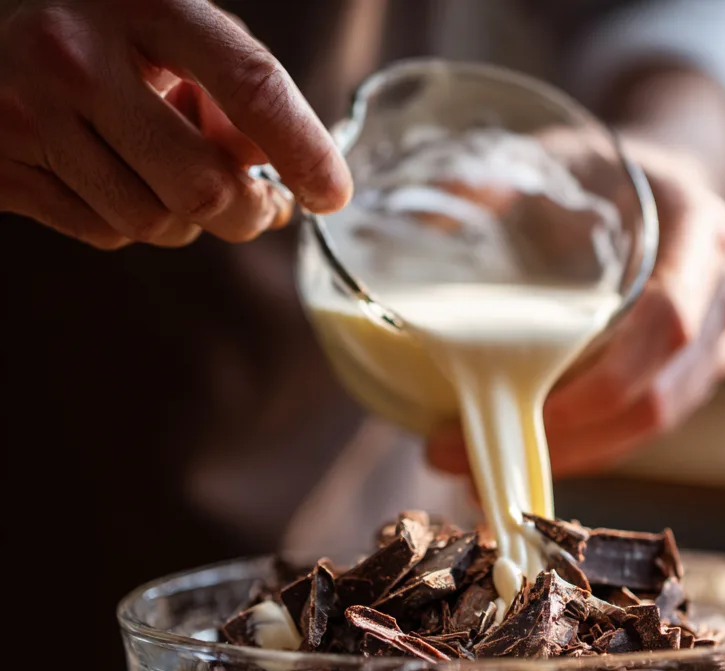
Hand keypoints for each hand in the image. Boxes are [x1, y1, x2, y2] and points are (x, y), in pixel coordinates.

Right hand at [0, 0, 350, 248]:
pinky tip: (111, 174)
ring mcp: (29, 114)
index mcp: (143, 2)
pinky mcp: (1, 166)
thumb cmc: (100, 28)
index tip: (331, 195)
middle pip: (203, 189)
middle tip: (258, 205)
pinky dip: (125, 222)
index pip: (251, 85)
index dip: (304, 150)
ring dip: (181, 218)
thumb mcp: (174, 29)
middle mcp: (77, 55)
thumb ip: (236, 90)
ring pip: (153, 224)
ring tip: (161, 167)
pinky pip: (102, 234)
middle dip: (245, 213)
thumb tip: (271, 170)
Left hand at [428, 140, 724, 476]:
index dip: (603, 381)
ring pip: (649, 427)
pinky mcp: (693, 379)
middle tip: (462, 454)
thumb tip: (425, 224)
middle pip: (656, 397)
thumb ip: (497, 184)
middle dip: (565, 440)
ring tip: (476, 469)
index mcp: (700, 234)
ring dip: (568, 457)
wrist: (666, 187)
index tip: (526, 408)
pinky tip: (519, 457)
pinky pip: (639, 429)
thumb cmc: (609, 174)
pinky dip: (582, 450)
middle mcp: (723, 296)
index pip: (667, 323)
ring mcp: (715, 345)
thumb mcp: (560, 157)